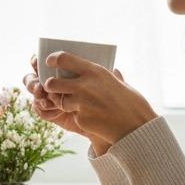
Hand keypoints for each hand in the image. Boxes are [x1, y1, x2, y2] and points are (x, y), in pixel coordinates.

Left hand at [26, 51, 157, 153]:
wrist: (136, 126)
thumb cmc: (132, 103)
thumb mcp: (121, 83)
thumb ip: (110, 77)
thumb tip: (114, 70)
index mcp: (94, 71)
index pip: (63, 58)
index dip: (53, 59)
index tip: (49, 61)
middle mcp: (84, 85)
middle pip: (52, 82)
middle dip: (49, 85)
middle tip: (51, 85)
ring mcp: (80, 103)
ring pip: (59, 101)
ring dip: (62, 102)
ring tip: (72, 102)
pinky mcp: (80, 118)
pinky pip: (72, 115)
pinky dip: (78, 115)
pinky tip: (91, 116)